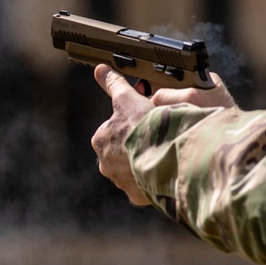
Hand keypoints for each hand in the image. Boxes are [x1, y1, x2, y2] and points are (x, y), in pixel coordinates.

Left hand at [91, 65, 237, 206]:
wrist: (164, 155)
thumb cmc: (144, 124)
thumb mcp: (129, 98)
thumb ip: (114, 85)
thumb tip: (99, 68)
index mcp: (100, 139)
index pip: (114, 131)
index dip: (132, 125)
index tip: (145, 125)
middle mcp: (105, 163)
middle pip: (123, 152)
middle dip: (137, 147)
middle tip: (157, 138)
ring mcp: (120, 181)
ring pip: (134, 170)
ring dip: (145, 163)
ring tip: (164, 154)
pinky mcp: (136, 196)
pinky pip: (145, 187)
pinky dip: (153, 180)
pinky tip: (165, 170)